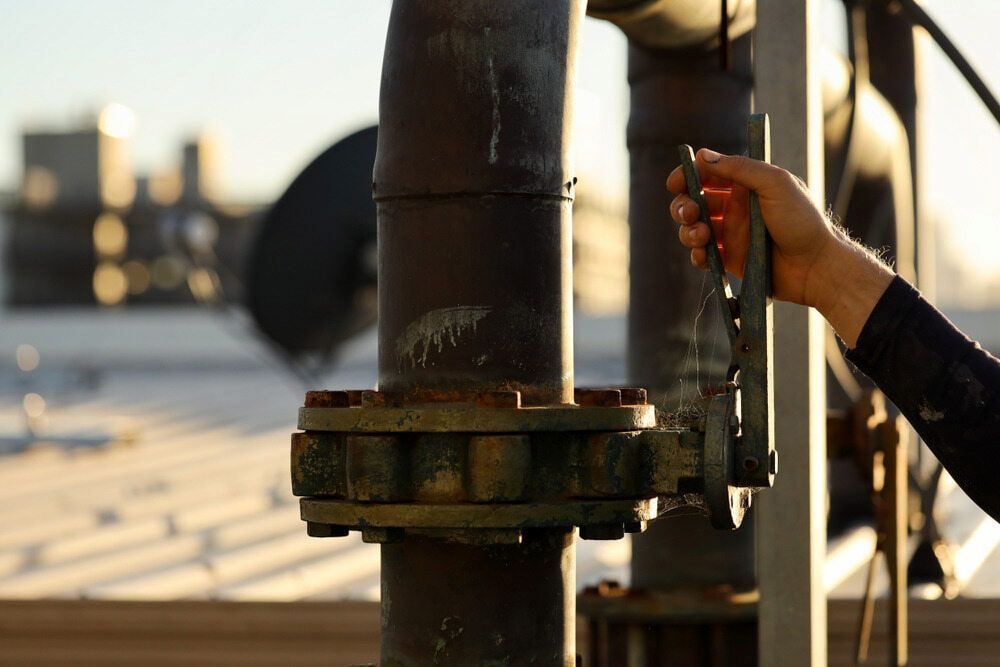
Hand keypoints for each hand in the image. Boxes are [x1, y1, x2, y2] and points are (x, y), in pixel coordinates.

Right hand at [666, 148, 893, 346]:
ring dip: (687, 231)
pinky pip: (702, 256)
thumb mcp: (776, 184)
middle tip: (691, 213)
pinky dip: (696, 254)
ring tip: (702, 236)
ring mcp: (730, 235)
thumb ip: (741, 168)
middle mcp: (734, 208)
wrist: (816, 266)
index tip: (677, 183)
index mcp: (745, 186)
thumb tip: (703, 156)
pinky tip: (704, 254)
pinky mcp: (729, 260)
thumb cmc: (802, 220)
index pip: (707, 175)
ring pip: (692, 229)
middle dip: (682, 206)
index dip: (687, 176)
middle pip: (692, 202)